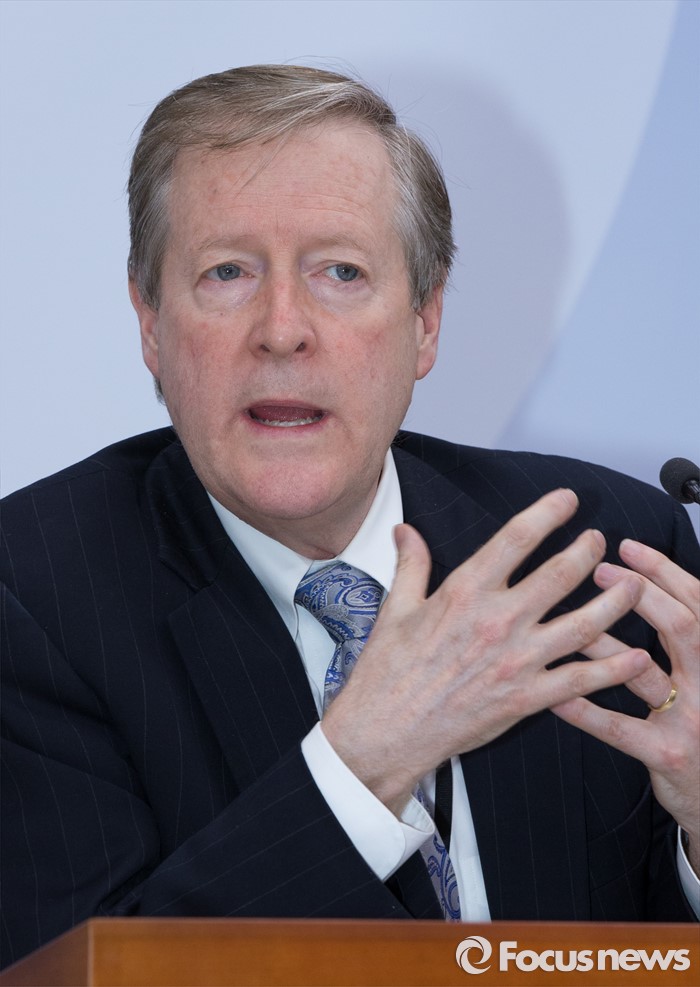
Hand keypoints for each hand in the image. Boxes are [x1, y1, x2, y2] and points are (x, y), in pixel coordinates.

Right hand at [322, 488, 649, 814]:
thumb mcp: (395, 609)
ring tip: (633, 585)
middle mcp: (497, 621)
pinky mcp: (526, 698)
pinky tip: (636, 655)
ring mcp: (516, 661)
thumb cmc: (387, 674)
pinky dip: (614, 668)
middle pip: (561, 574)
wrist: (386, 732)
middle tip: (599, 540)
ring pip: (583, 624)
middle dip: (588, 550)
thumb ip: (410, 564)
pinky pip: (580, 680)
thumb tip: (405, 531)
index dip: (548, 512)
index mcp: (464, 592)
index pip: (517, 537)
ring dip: (616, 601)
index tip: (567, 500)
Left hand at [552, 540, 699, 873]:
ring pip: (645, 673)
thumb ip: (685, 639)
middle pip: (682, 627)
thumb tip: (647, 586)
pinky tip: (556, 696)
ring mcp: (691, 720)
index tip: (629, 548)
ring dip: (604, 643)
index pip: (696, 603)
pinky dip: (586, 710)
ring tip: (567, 621)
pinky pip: (620, 728)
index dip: (665, 572)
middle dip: (639, 593)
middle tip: (597, 570)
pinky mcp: (667, 754)